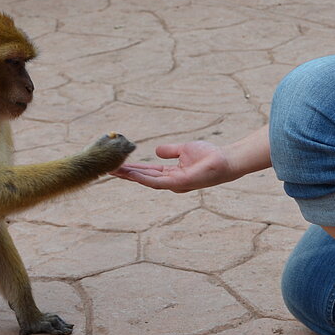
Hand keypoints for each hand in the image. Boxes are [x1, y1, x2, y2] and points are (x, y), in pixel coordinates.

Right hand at [110, 141, 234, 192]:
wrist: (226, 160)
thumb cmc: (209, 155)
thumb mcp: (184, 150)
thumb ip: (169, 152)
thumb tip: (155, 151)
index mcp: (171, 174)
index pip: (148, 172)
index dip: (132, 169)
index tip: (117, 164)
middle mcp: (170, 182)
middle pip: (144, 178)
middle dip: (126, 174)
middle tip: (108, 169)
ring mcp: (174, 184)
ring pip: (147, 181)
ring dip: (130, 177)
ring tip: (114, 171)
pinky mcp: (180, 183)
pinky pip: (158, 182)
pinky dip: (144, 178)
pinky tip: (132, 174)